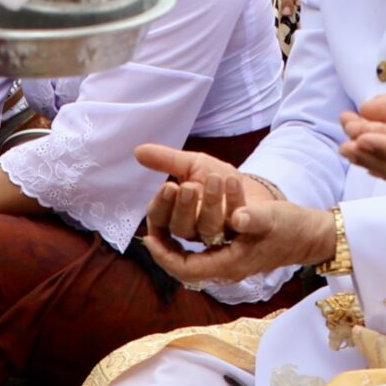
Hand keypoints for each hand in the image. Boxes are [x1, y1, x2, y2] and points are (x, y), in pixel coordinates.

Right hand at [133, 144, 272, 245]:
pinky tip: (235, 186)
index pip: (160, 219)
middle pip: (181, 228)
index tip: (168, 186)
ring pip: (209, 230)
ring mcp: (219, 233)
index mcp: (176, 217)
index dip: (162, 205)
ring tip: (215, 179)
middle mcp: (195, 230)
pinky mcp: (244, 231)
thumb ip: (167, 160)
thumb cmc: (214, 179)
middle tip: (188, 187)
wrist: (248, 185)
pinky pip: (240, 223)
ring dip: (210, 204)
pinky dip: (238, 206)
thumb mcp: (192, 164)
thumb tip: (138, 151)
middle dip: (183, 208)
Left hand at [143, 198, 336, 283]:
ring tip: (160, 225)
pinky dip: (187, 240)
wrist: (309, 236)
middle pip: (184, 267)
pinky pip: (200, 253)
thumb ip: (254, 218)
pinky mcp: (232, 255)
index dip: (165, 256)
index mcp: (232, 265)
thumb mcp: (273, 217)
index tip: (150, 238)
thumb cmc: (291, 227)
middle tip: (149, 230)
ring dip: (175, 242)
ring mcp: (229, 263)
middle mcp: (226, 268)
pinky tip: (181, 223)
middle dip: (165, 248)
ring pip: (190, 259)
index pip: (186, 269)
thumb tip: (236, 216)